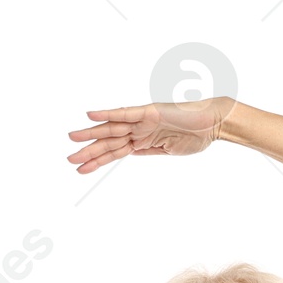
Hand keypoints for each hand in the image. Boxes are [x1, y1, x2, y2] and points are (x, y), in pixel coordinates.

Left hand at [66, 98, 235, 172]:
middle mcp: (139, 129)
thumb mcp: (169, 150)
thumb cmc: (196, 136)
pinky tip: (90, 114)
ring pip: (112, 129)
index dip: (97, 160)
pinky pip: (125, 113)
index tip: (81, 169)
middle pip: (109, 142)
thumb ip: (149, 150)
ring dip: (92, 135)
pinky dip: (108, 114)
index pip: (115, 152)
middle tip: (69, 159)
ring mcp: (143, 120)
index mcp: (143, 140)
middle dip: (89, 151)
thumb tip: (132, 153)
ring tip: (72, 140)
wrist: (213, 123)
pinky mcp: (149, 112)